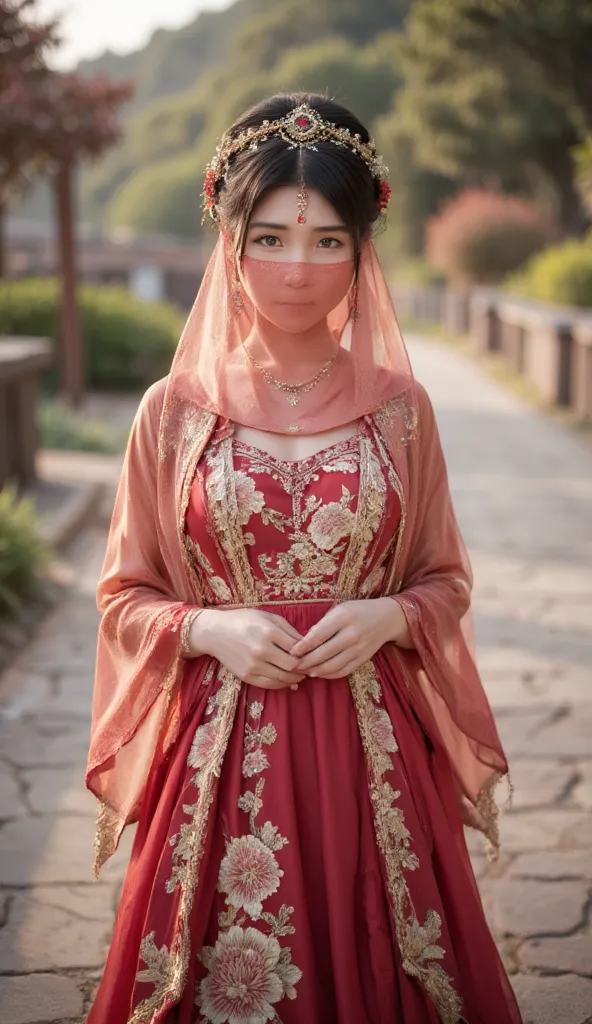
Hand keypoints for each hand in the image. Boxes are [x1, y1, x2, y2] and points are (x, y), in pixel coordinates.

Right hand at [189, 608, 305, 689]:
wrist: (215, 632)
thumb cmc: (243, 620)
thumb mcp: (268, 617)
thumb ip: (288, 630)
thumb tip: (306, 644)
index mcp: (269, 632)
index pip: (297, 649)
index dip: (307, 654)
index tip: (311, 655)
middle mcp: (262, 650)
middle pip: (292, 666)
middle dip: (303, 668)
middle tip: (308, 667)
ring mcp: (253, 665)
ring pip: (283, 678)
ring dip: (295, 678)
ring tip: (299, 674)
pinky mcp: (246, 676)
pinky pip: (270, 684)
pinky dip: (282, 684)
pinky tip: (287, 680)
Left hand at [290, 598, 409, 678]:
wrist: (387, 618)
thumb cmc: (358, 611)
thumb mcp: (339, 609)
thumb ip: (323, 624)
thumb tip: (304, 642)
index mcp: (343, 617)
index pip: (318, 635)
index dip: (302, 646)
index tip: (291, 652)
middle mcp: (351, 634)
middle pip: (323, 653)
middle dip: (305, 662)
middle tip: (293, 665)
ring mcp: (358, 649)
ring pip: (332, 666)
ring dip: (315, 670)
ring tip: (305, 670)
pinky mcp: (363, 659)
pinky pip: (343, 671)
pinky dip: (329, 675)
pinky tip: (320, 673)